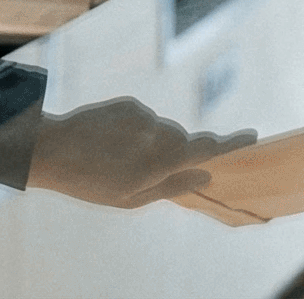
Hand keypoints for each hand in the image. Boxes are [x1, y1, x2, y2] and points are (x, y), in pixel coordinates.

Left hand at [27, 96, 255, 207]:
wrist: (50, 150)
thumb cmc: (91, 183)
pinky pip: (145, 119)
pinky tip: (113, 142)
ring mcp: (142, 117)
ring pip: (163, 130)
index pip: (204, 149)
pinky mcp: (129, 105)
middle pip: (184, 141)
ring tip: (120, 157)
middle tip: (152, 168)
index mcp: (158, 163)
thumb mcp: (131, 198)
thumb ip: (172, 185)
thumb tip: (205, 176)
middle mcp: (155, 135)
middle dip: (180, 153)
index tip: (252, 137)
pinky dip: (138, 131)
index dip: (230, 144)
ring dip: (154, 143)